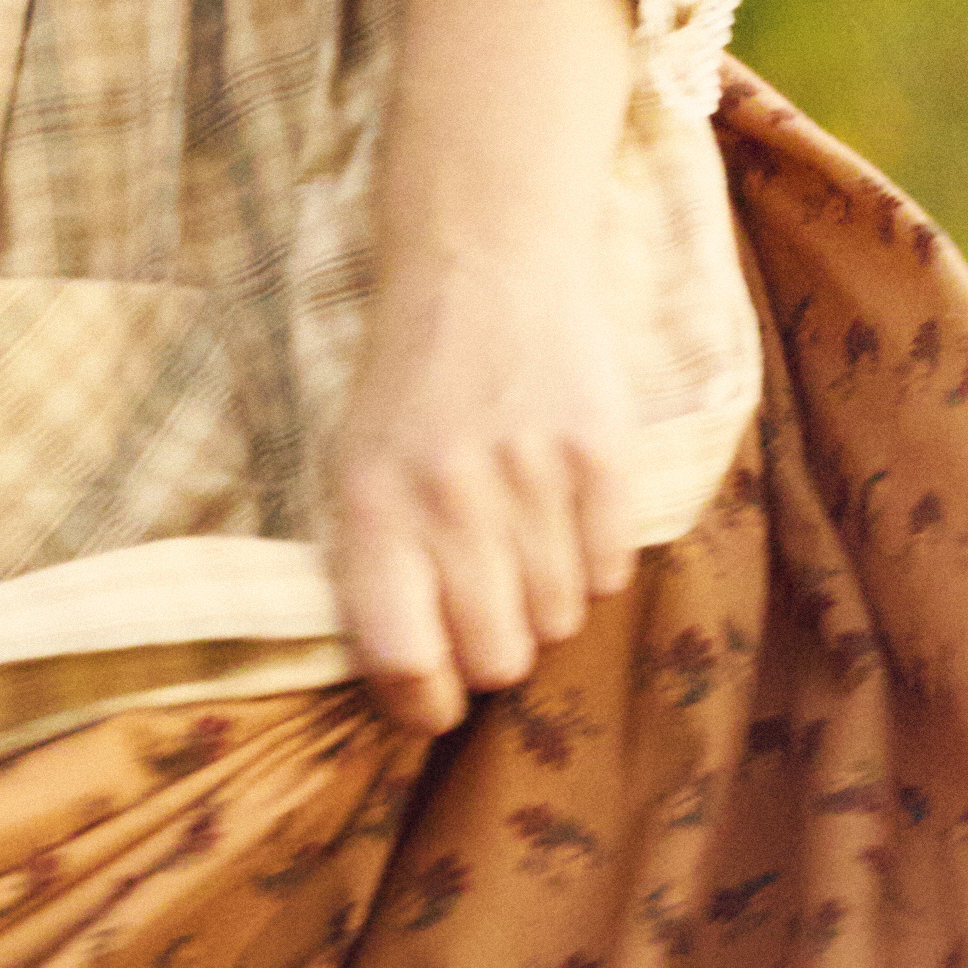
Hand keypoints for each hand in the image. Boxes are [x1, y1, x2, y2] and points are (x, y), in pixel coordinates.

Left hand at [327, 228, 652, 735]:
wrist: (485, 262)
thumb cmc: (412, 383)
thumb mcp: (356, 466)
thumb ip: (376, 570)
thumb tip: (412, 684)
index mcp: (372, 508)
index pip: (402, 661)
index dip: (424, 705)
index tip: (437, 702)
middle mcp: (449, 500)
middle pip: (498, 659)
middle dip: (494, 651)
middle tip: (488, 606)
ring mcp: (532, 478)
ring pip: (559, 621)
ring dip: (545, 600)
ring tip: (523, 534)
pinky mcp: (602, 457)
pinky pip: (610, 573)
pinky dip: (591, 561)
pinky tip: (565, 509)